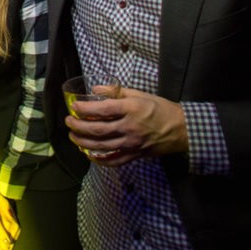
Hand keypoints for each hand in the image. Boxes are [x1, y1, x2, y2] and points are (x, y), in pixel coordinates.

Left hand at [64, 87, 188, 166]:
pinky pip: (114, 160)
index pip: (102, 110)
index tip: (74, 107)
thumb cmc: (160, 108)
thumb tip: (95, 89)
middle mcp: (129, 127)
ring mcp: (132, 144)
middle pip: (98, 130)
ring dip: (83, 142)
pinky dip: (100, 160)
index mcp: (131, 109)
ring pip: (102, 146)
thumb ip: (116, 92)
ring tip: (73, 137)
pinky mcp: (135, 155)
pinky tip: (90, 155)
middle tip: (69, 123)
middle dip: (78, 127)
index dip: (84, 109)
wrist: (181, 129)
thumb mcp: (140, 94)